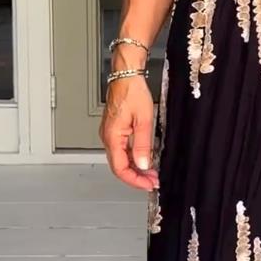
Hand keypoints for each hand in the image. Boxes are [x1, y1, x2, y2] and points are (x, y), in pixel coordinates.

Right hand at [99, 74, 158, 191]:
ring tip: (151, 172)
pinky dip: (133, 158)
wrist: (126, 76)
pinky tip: (143, 159)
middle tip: (152, 181)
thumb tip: (143, 164)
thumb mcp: (144, 120)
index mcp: (112, 136)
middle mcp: (107, 137)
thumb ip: (143, 145)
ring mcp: (110, 134)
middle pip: (119, 166)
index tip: (148, 184)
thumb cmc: (132, 92)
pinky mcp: (114, 130)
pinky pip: (121, 150)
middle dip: (136, 177)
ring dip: (135, 168)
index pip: (120, 168)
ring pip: (120, 159)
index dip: (135, 180)